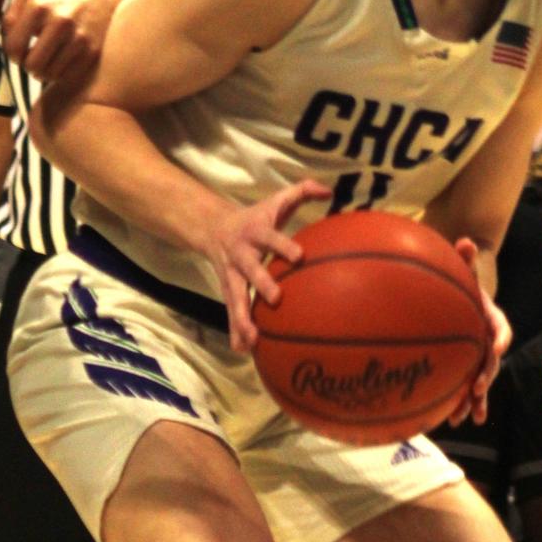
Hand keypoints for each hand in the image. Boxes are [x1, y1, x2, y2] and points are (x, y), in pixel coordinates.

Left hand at [2, 0, 123, 91]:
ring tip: (49, 60)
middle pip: (32, 66)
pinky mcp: (92, 50)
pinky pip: (67, 77)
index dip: (14, 55)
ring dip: (45, 72)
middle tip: (34, 59)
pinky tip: (63, 61)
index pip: (14, 48)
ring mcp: (78, 36)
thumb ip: (11, 19)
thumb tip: (7, 46)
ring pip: (49, 75)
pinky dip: (62, 73)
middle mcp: (59, 20)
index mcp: (37, 5)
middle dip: (30, 66)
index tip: (21, 52)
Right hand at [203, 179, 331, 352]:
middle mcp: (241, 255)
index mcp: (256, 232)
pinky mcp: (227, 291)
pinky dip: (236, 331)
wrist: (213, 228)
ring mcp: (232, 276)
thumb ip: (302, 192)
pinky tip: (244, 351)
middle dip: (261, 283)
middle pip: (250, 269)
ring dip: (242, 318)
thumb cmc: (256, 217)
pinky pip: (232, 312)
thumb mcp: (276, 201)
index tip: (299, 255)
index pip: (270, 237)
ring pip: (236, 298)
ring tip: (252, 338)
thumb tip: (328, 190)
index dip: (283, 245)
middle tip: (276, 298)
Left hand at [446, 236, 509, 426]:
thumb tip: (466, 240)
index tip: (497, 347)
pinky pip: (468, 388)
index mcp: (492, 319)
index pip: (501, 328)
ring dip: (476, 400)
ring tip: (468, 416)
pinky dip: (464, 404)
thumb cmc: (460, 285)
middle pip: (492, 361)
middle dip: (487, 376)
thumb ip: (465, 259)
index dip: (499, 338)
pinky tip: (454, 421)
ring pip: (481, 381)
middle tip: (479, 389)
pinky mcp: (467, 370)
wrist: (459, 300)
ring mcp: (479, 358)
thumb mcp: (463, 272)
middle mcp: (489, 341)